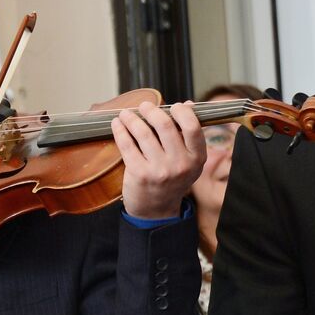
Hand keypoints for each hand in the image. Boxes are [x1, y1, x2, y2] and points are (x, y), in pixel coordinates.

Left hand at [112, 101, 206, 219]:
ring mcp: (160, 170)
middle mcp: (180, 164)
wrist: (157, 210)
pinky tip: (117, 124)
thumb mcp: (188, 160)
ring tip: (126, 114)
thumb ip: (189, 134)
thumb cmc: (172, 179)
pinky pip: (127, 144)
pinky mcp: (140, 174)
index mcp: (196, 158)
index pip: (192, 126)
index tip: (173, 106)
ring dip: (131, 118)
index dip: (181, 111)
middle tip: (144, 106)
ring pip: (143, 132)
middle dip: (150, 110)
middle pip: (164, 125)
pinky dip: (120, 130)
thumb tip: (189, 104)